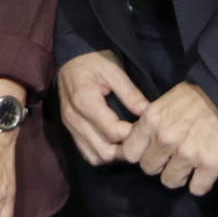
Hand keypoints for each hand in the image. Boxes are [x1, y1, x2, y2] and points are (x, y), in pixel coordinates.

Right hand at [56, 50, 147, 165]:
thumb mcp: (114, 70)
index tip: (145, 126)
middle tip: (141, 139)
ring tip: (130, 144)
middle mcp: (74, 118)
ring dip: (115, 156)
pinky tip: (115, 145)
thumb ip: (130, 92)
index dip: (132, 134)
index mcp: (84, 101)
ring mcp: (70, 127)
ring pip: (95, 157)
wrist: (70, 59)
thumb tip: (147, 112)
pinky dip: (103, 155)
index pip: (113, 131)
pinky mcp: (70, 130)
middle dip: (126, 150)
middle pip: (104, 150)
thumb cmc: (93, 60)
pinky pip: (87, 153)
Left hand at [117, 80, 217, 195]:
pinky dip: (200, 184)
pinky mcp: (210, 165)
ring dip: (179, 176)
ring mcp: (187, 154)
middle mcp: (165, 140)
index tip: (149, 153)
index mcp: (151, 122)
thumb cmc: (195, 95)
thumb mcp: (164, 102)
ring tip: (189, 166)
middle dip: (160, 165)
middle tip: (171, 159)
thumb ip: (152, 123)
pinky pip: (197, 189)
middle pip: (150, 169)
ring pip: (171, 182)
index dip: (139, 155)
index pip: (130, 153)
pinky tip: (204, 173)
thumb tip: (142, 139)